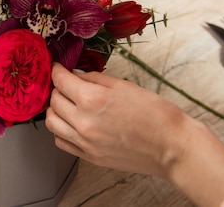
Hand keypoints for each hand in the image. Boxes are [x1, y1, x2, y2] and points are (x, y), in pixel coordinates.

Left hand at [46, 62, 188, 178]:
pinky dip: (60, 130)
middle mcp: (84, 122)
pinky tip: (71, 123)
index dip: (57, 70)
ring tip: (67, 103)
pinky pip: (61, 142)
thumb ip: (95, 79)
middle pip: (54, 101)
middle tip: (66, 83)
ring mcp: (85, 142)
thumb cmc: (155, 115)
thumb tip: (76, 75)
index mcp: (92, 100)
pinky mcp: (89, 156)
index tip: (58, 67)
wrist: (171, 146)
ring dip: (56, 109)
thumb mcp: (124, 86)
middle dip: (58, 88)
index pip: (61, 81)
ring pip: (52, 122)